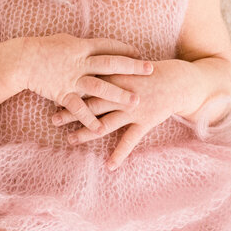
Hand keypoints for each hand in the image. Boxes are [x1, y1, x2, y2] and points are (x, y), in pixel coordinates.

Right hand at [22, 33, 153, 131]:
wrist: (22, 60)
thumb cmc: (42, 48)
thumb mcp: (65, 41)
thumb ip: (82, 46)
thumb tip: (94, 46)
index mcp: (82, 46)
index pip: (109, 46)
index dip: (125, 50)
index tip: (140, 53)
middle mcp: (80, 62)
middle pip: (110, 64)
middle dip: (131, 67)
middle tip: (150, 70)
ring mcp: (72, 78)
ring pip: (100, 87)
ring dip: (118, 95)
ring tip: (135, 101)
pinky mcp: (62, 93)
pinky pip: (78, 108)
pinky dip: (89, 120)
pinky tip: (100, 129)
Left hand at [50, 59, 194, 168]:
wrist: (178, 82)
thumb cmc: (150, 72)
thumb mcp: (128, 65)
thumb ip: (108, 67)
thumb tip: (85, 66)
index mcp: (117, 77)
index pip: (89, 83)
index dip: (71, 89)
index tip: (53, 92)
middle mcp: (122, 94)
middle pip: (92, 104)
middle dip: (72, 112)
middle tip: (53, 119)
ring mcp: (133, 110)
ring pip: (105, 123)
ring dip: (87, 133)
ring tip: (70, 140)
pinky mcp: (145, 122)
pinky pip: (130, 140)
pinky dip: (119, 154)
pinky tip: (109, 166)